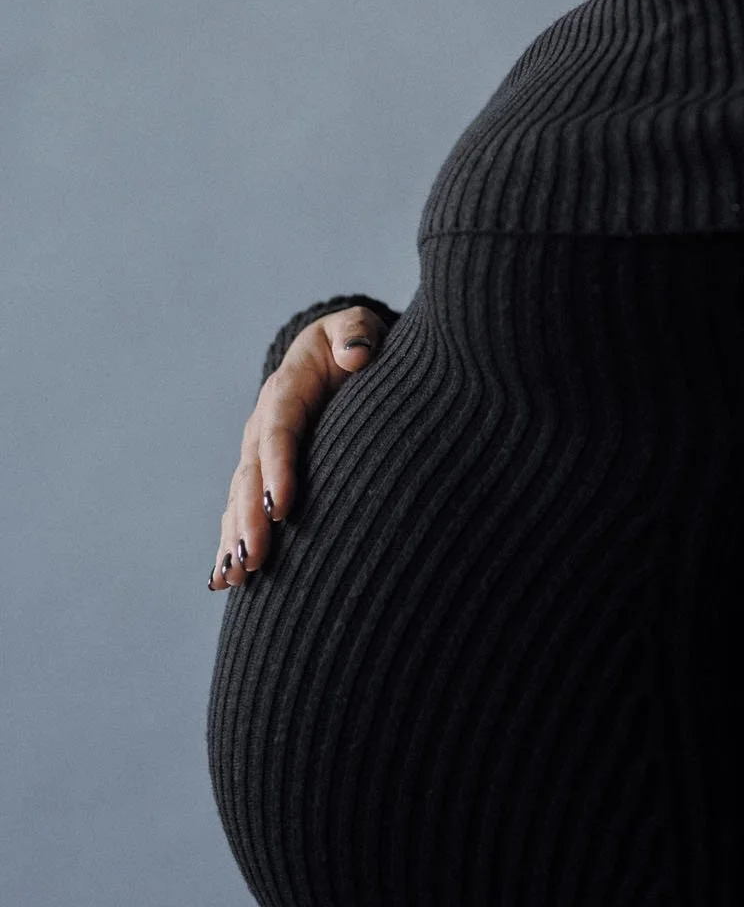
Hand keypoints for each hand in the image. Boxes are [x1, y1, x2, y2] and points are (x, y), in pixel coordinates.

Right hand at [208, 305, 393, 589]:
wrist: (338, 352)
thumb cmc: (354, 341)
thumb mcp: (357, 326)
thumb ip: (357, 333)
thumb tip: (356, 354)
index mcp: (286, 391)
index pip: (280, 431)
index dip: (278, 468)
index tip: (281, 507)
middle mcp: (263, 425)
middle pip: (252, 475)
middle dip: (249, 518)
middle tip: (253, 558)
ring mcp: (258, 452)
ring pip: (240, 499)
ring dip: (236, 537)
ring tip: (237, 576)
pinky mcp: (263, 474)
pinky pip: (241, 509)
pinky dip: (230, 543)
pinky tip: (223, 580)